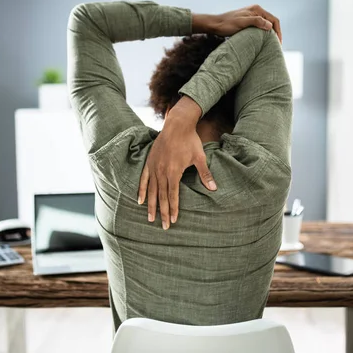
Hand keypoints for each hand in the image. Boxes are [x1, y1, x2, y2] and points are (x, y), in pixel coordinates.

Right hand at [137, 97, 216, 229]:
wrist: (177, 125)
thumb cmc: (190, 141)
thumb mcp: (199, 157)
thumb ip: (205, 174)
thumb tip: (213, 188)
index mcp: (174, 172)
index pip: (172, 195)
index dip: (173, 209)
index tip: (173, 220)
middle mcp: (162, 172)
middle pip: (161, 196)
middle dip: (162, 212)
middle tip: (163, 227)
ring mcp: (154, 167)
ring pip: (151, 190)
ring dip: (151, 205)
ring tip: (149, 218)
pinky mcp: (149, 162)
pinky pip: (143, 179)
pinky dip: (141, 190)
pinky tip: (139, 201)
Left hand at [193, 4, 281, 42]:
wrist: (215, 25)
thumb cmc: (227, 24)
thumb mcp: (242, 23)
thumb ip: (256, 22)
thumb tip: (270, 26)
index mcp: (257, 9)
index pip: (274, 20)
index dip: (278, 32)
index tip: (278, 43)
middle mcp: (256, 11)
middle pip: (271, 22)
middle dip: (276, 34)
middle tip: (277, 46)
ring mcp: (252, 16)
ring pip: (266, 25)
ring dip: (270, 34)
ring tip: (271, 45)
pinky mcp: (248, 21)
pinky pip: (260, 27)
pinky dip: (264, 34)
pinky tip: (263, 41)